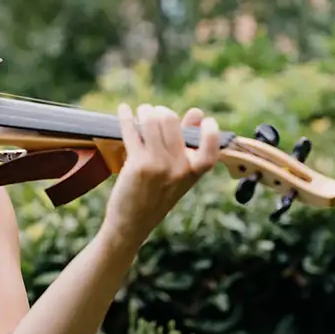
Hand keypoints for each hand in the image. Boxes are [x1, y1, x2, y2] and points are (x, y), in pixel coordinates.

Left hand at [101, 103, 219, 248]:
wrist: (133, 223)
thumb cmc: (157, 195)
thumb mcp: (180, 174)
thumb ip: (189, 143)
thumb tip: (197, 113)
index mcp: (194, 171)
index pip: (211, 148)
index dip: (210, 131)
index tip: (203, 120)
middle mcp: (179, 167)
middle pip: (170, 120)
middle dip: (160, 112)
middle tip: (153, 113)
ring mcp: (158, 165)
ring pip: (151, 121)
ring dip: (144, 112)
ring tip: (141, 113)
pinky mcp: (138, 165)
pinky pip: (132, 131)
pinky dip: (126, 117)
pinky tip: (123, 110)